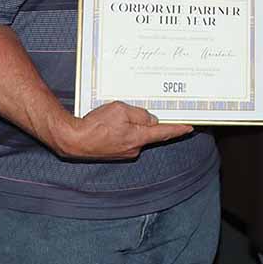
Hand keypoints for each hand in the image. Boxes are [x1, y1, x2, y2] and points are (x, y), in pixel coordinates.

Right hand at [54, 101, 192, 159]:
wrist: (72, 139)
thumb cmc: (95, 124)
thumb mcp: (120, 110)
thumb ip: (139, 115)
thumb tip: (152, 120)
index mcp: (138, 138)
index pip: (165, 133)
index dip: (178, 129)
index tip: (190, 127)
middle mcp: (134, 148)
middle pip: (151, 134)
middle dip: (155, 124)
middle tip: (161, 113)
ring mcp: (124, 152)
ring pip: (137, 136)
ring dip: (136, 127)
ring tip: (124, 117)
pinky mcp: (114, 152)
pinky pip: (126, 139)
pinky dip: (126, 131)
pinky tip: (116, 124)